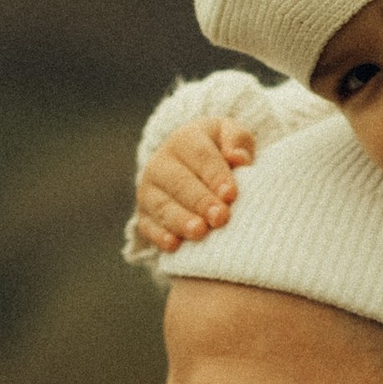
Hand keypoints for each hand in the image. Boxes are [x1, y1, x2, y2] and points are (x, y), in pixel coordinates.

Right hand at [134, 117, 258, 251]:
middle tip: (220, 217)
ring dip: (181, 220)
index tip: (231, 194)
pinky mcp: (144, 215)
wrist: (192, 168)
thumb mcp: (230, 137)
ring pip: (162, 205)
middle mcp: (161, 163)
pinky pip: (148, 226)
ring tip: (199, 232)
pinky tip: (173, 245)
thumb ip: (237, 141)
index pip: (200, 155)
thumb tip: (238, 157)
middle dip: (200, 201)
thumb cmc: (219, 152)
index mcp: (184, 140)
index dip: (215, 175)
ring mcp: (149, 190)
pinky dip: (159, 236)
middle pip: (179, 182)